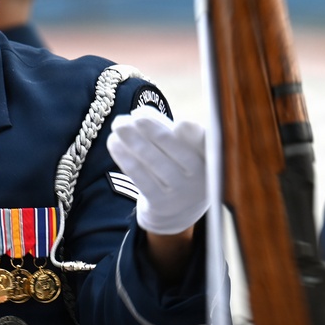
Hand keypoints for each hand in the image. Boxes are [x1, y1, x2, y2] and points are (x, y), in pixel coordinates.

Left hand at [106, 107, 207, 234]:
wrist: (178, 211)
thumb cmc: (180, 166)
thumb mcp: (185, 148)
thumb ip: (168, 128)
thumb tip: (140, 114)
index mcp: (211, 157)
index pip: (205, 142)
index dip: (194, 135)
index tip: (180, 123)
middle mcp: (199, 176)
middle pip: (173, 147)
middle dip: (151, 128)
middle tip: (134, 116)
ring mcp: (179, 192)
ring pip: (152, 160)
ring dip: (132, 139)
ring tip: (119, 124)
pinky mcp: (159, 203)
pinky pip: (139, 175)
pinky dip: (124, 156)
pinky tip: (114, 142)